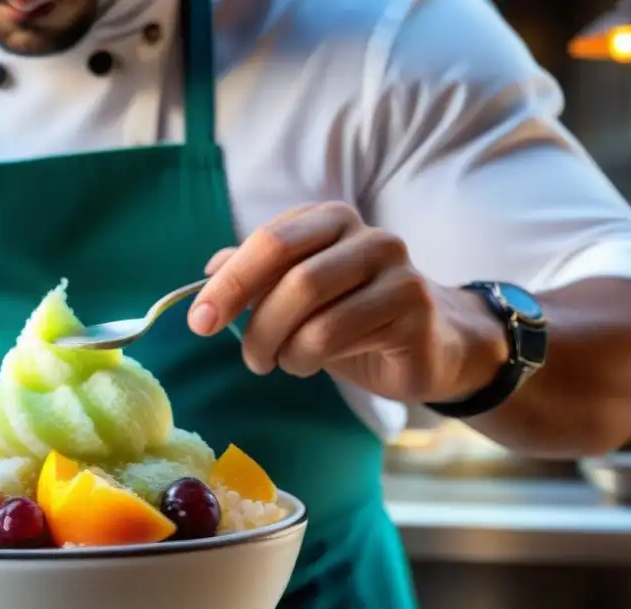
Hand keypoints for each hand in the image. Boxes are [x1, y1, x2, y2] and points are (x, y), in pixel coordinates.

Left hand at [187, 202, 508, 402]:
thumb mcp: (297, 295)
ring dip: (282, 346)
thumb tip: (210, 269)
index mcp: (330, 220)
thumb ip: (258, 276)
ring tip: (279, 362)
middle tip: (249, 357)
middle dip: (255, 322)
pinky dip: (308, 358)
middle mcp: (365, 235)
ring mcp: (395, 268)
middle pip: (291, 274)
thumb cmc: (352, 317)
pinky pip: (337, 335)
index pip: (269, 241)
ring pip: (313, 310)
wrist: (430, 344)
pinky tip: (309, 365)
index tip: (199, 321)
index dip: (230, 282)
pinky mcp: (413, 307)